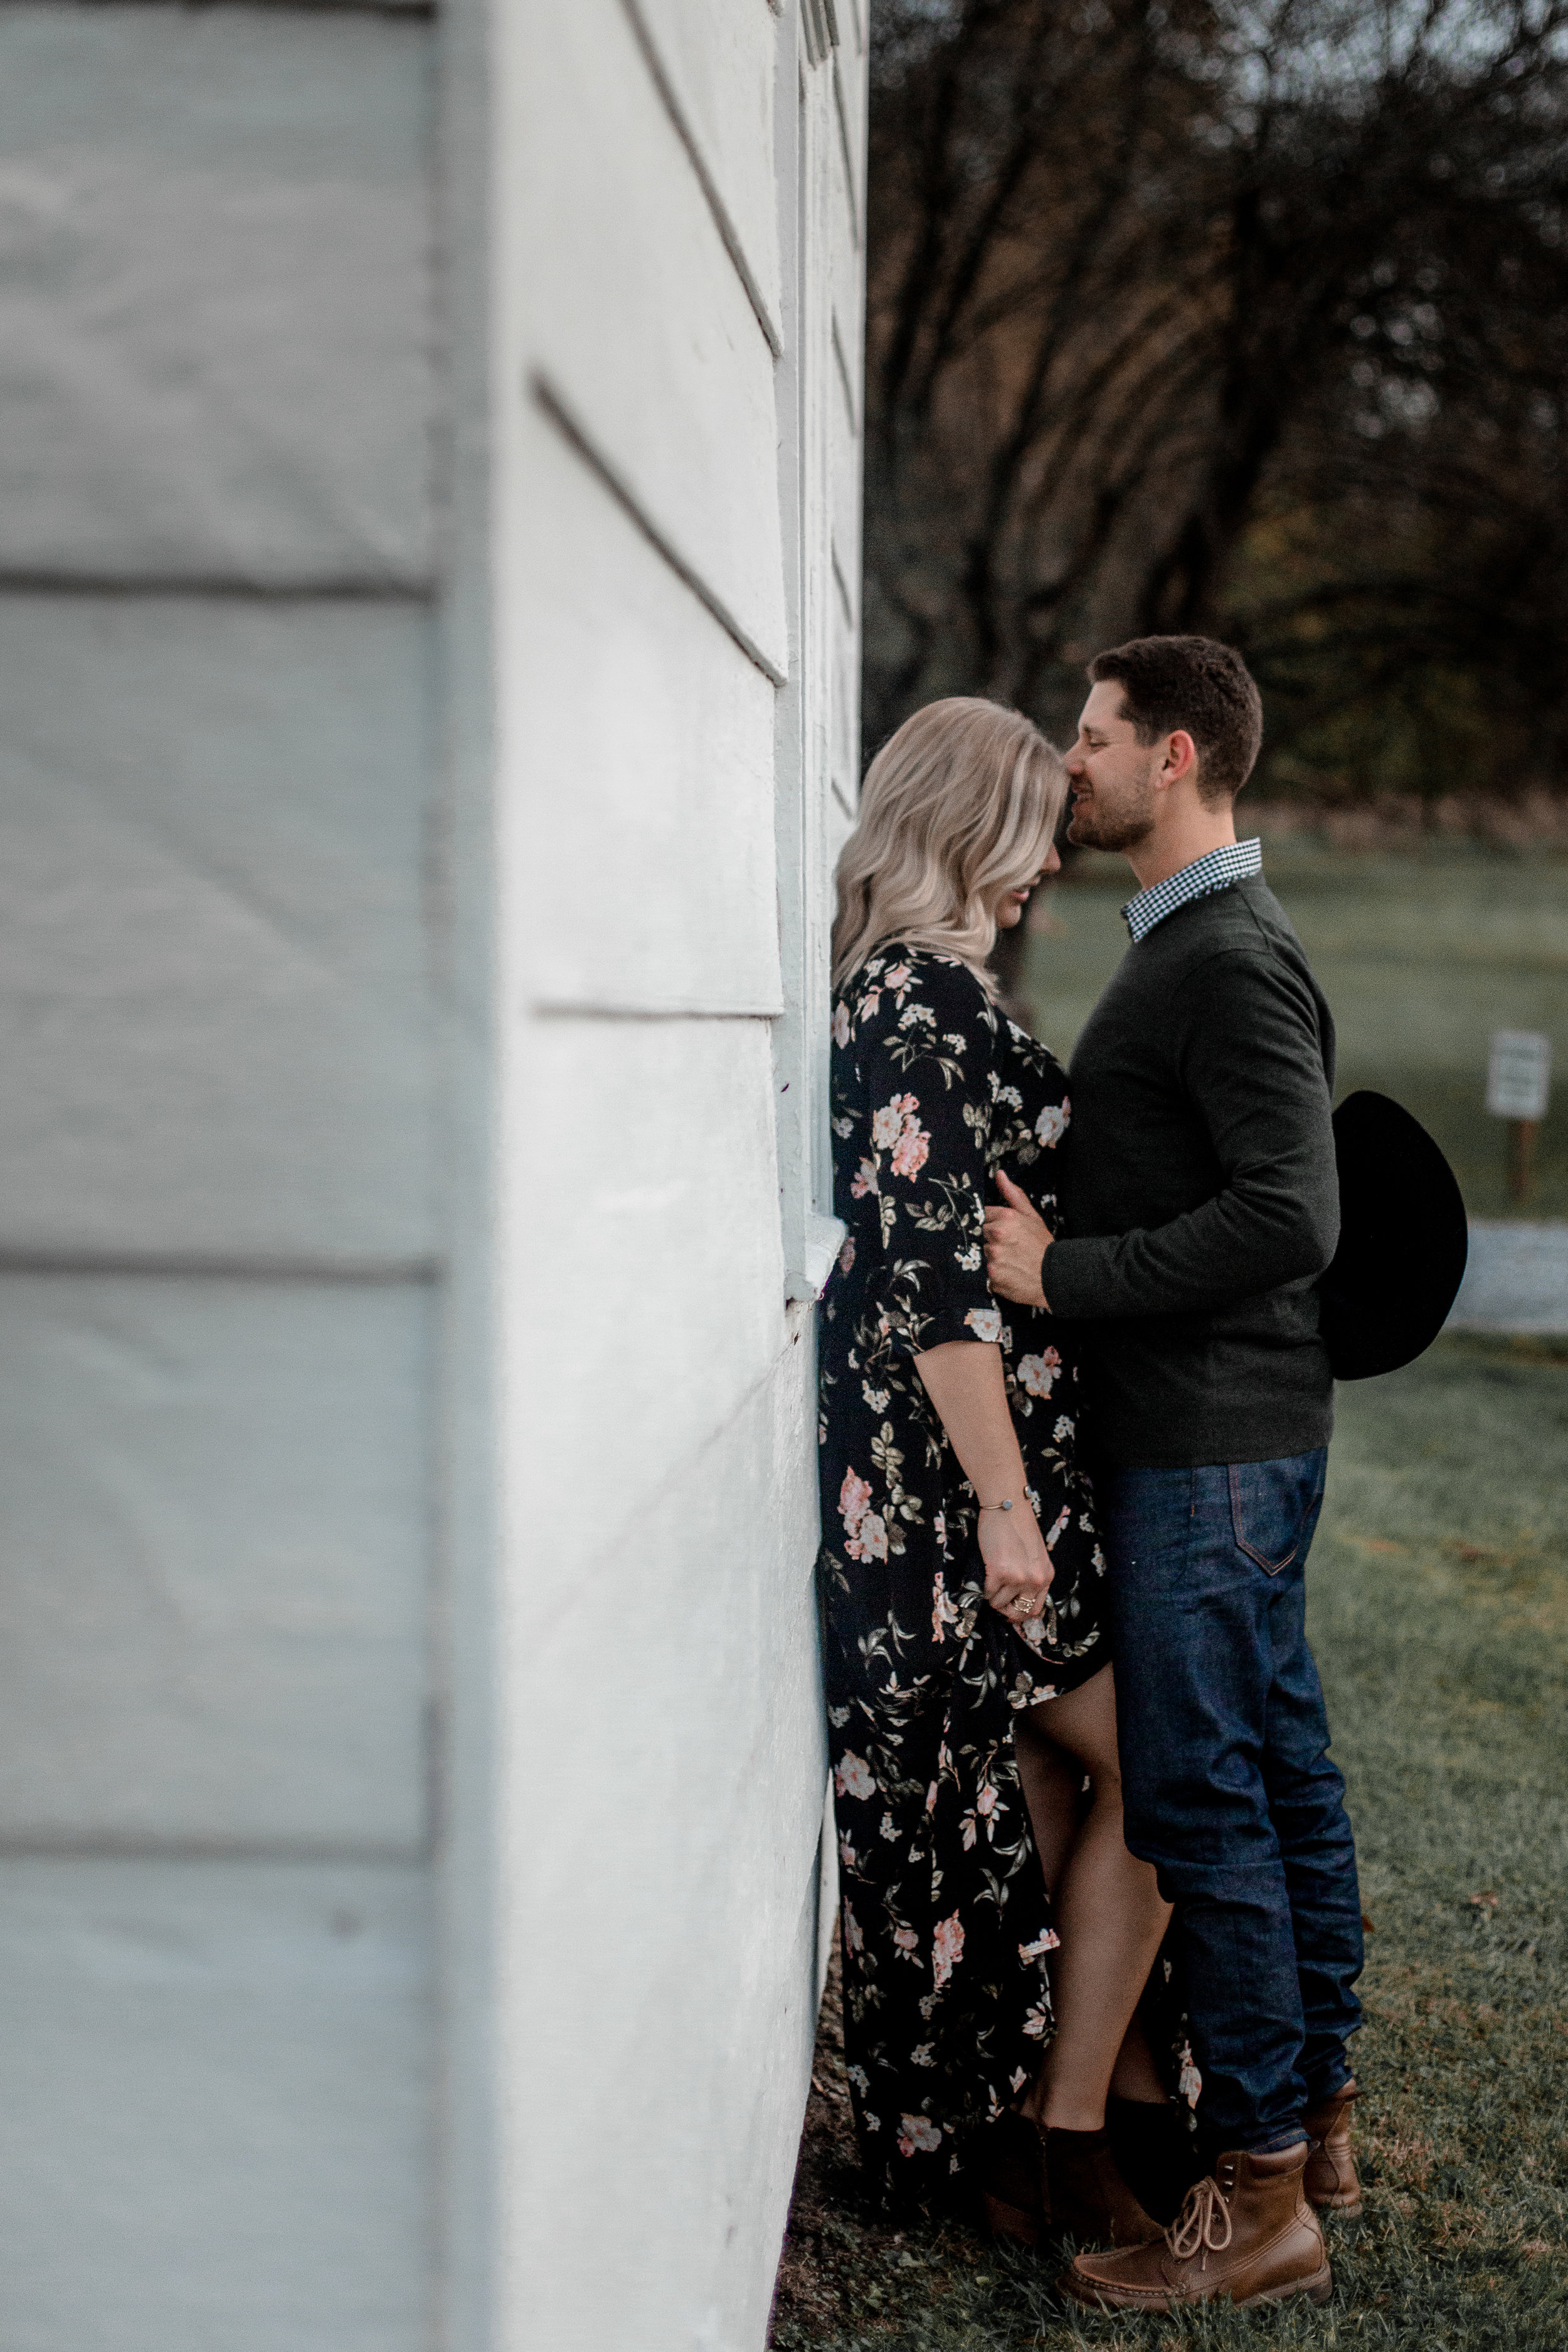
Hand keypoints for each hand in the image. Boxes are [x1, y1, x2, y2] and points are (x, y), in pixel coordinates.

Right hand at [978, 1498, 1053, 1623]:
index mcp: (1046, 1575)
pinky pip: (987, 1593)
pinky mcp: (1000, 1573)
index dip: (1021, 1612)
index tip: (1010, 1608)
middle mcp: (1036, 1580)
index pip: (1036, 1609)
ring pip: (999, 1603)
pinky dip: (983, 1588)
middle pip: (1019, 1612)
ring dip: (991, 1597)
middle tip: (996, 1600)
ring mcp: (1018, 1578)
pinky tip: (985, 1573)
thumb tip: (1016, 1597)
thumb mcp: (1035, 1554)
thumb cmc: (1018, 1525)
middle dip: (1005, 1610)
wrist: (1008, 1505)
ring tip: (990, 1580)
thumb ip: (1031, 1574)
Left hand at [984, 1170, 1052, 1307]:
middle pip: (981, 1236)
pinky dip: (995, 1275)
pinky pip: (985, 1273)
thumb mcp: (1032, 1216)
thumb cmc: (1043, 1246)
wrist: (1056, 1277)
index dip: (993, 1225)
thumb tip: (999, 1174)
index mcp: (1006, 1217)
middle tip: (1011, 1250)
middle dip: (992, 1242)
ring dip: (993, 1259)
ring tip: (1011, 1263)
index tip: (1005, 1234)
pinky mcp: (992, 1276)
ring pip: (982, 1254)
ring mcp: (993, 1256)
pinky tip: (1009, 1274)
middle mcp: (997, 1235)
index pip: (983, 1217)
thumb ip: (1013, 1195)